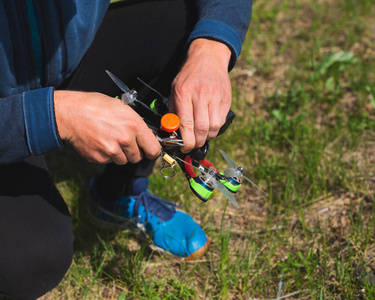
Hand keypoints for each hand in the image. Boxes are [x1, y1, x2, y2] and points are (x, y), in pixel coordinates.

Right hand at [54, 90, 160, 164]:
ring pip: (123, 160)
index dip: (151, 150)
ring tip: (109, 139)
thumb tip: (146, 135)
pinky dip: (106, 155)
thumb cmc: (94, 106)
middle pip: (138, 157)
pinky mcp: (100, 158)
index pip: (153, 149)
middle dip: (133, 151)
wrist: (70, 113)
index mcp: (134, 125)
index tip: (148, 150)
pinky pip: (109, 161)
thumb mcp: (121, 107)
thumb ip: (136, 123)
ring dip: (119, 154)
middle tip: (123, 141)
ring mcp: (112, 151)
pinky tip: (99, 142)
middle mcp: (125, 139)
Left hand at [170, 38, 231, 152]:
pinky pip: (222, 120)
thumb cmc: (189, 76)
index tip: (184, 147)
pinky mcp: (226, 99)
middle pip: (202, 128)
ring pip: (214, 126)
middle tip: (193, 145)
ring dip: (207, 137)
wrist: (208, 58)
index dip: (186, 140)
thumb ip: (173, 110)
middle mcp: (201, 95)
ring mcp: (215, 97)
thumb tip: (172, 131)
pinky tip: (209, 127)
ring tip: (201, 137)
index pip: (186, 123)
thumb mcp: (175, 89)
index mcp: (184, 93)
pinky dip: (215, 128)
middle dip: (197, 142)